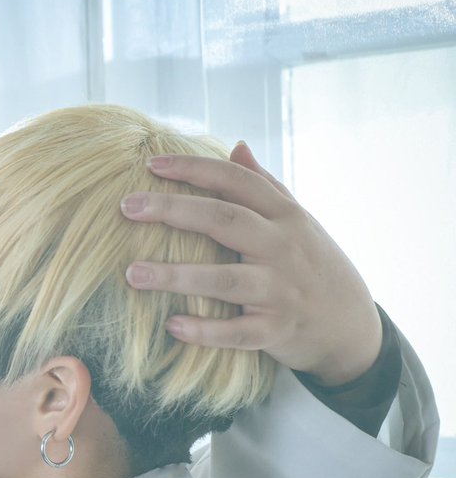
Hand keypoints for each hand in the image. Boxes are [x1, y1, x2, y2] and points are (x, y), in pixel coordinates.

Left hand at [120, 142, 381, 386]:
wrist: (352, 326)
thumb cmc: (312, 264)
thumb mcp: (297, 220)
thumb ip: (264, 184)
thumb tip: (236, 145)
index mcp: (284, 215)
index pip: (236, 181)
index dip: (194, 169)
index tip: (151, 164)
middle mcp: (283, 247)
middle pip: (223, 221)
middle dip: (173, 210)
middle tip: (126, 206)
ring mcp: (280, 290)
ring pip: (224, 279)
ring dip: (176, 276)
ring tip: (132, 272)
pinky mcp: (276, 330)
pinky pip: (236, 332)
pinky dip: (205, 330)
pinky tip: (171, 325)